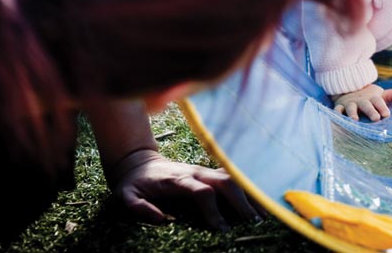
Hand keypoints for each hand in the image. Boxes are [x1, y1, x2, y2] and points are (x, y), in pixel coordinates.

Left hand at [108, 149, 262, 230]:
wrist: (138, 162)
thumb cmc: (134, 183)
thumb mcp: (126, 196)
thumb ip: (139, 207)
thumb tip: (161, 220)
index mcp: (179, 179)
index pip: (203, 192)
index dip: (214, 211)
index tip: (222, 231)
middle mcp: (196, 172)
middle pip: (226, 182)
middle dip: (242, 202)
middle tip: (253, 224)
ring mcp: (205, 170)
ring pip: (234, 177)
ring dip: (250, 194)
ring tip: (265, 214)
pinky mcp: (209, 172)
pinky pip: (233, 177)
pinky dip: (247, 188)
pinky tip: (259, 201)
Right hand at [332, 84, 391, 121]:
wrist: (349, 88)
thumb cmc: (369, 96)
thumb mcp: (381, 94)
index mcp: (372, 98)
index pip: (378, 101)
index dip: (382, 107)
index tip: (387, 114)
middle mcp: (361, 101)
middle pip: (366, 105)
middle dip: (371, 111)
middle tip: (376, 118)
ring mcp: (350, 103)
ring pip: (351, 108)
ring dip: (352, 113)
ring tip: (355, 120)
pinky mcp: (340, 106)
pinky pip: (337, 110)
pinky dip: (336, 114)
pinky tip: (337, 119)